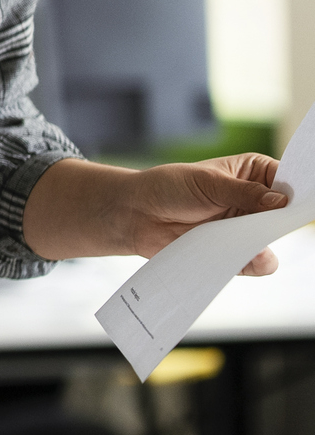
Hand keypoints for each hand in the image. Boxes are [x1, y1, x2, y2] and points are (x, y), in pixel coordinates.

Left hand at [117, 152, 287, 274]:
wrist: (136, 214)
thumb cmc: (169, 187)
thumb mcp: (208, 183)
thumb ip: (245, 193)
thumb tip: (282, 201)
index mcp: (254, 172)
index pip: (289, 179)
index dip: (300, 190)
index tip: (305, 201)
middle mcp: (255, 200)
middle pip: (286, 212)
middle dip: (288, 219)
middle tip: (281, 223)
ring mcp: (245, 228)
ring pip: (273, 238)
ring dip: (268, 240)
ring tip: (255, 238)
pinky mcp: (233, 251)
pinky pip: (256, 262)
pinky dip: (256, 262)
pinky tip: (252, 257)